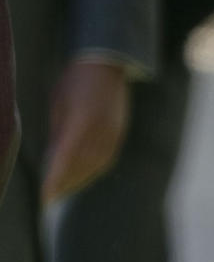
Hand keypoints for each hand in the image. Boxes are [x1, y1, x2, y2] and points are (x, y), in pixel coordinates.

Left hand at [42, 58, 128, 202]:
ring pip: (94, 167)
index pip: (65, 160)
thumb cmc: (75, 81)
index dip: (55, 181)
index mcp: (81, 123)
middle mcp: (99, 132)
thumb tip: (54, 160)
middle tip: (52, 196)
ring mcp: (112, 135)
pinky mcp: (119, 135)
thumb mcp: (59, 104)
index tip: (46, 197)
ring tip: (66, 189)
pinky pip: (105, 160)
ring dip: (80, 179)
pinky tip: (84, 174)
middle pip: (81, 167)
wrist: (106, 64)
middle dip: (66, 183)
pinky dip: (93, 170)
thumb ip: (58, 134)